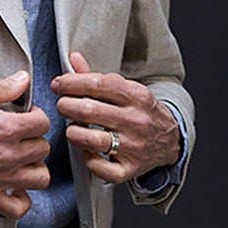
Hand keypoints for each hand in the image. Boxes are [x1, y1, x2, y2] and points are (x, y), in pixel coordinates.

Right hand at [0, 69, 50, 218]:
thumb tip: (23, 81)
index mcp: (4, 127)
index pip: (43, 124)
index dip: (36, 118)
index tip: (27, 118)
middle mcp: (6, 154)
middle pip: (43, 150)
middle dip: (33, 140)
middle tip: (20, 138)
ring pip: (40, 178)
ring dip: (33, 168)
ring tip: (21, 161)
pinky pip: (19, 207)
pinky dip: (21, 199)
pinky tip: (12, 187)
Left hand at [52, 50, 178, 185]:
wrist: (170, 141)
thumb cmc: (140, 112)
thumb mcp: (126, 90)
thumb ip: (97, 77)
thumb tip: (73, 58)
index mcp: (137, 96)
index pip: (97, 85)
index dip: (71, 83)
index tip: (57, 84)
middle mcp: (136, 120)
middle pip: (89, 111)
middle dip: (66, 106)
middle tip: (61, 105)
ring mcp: (133, 147)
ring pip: (90, 140)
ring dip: (73, 132)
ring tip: (71, 127)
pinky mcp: (129, 169)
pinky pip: (99, 168)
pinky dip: (87, 159)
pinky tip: (87, 150)